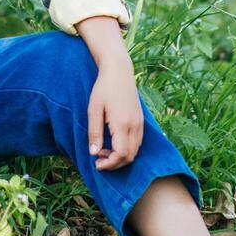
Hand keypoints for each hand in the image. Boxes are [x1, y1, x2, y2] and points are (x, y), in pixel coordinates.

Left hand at [87, 55, 142, 170]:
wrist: (119, 71)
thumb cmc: (103, 88)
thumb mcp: (94, 110)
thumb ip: (94, 132)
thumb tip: (93, 153)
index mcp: (122, 123)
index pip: (120, 154)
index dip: (109, 164)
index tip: (97, 164)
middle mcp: (135, 126)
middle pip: (130, 156)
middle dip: (114, 164)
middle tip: (99, 159)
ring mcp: (140, 123)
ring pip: (135, 151)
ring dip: (121, 157)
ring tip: (104, 150)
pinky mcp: (141, 121)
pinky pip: (137, 142)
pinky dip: (127, 149)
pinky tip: (114, 143)